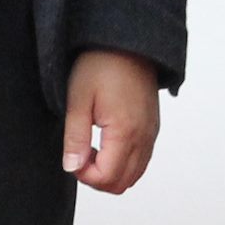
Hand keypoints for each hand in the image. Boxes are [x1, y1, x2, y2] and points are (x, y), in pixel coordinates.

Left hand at [61, 49, 161, 192]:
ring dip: (111, 172)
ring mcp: (151, 133)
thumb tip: (72, 167)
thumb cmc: (101, 64)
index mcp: (125, 132)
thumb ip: (75, 138)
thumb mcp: (78, 100)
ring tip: (90, 149)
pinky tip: (105, 144)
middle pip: (123, 183)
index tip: (72, 158)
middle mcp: (144, 137)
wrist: (127, 42)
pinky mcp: (152, 127)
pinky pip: (142, 159)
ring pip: (134, 174)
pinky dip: (124, 162)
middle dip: (97, 178)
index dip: (84, 176)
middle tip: (79, 156)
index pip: (107, 178)